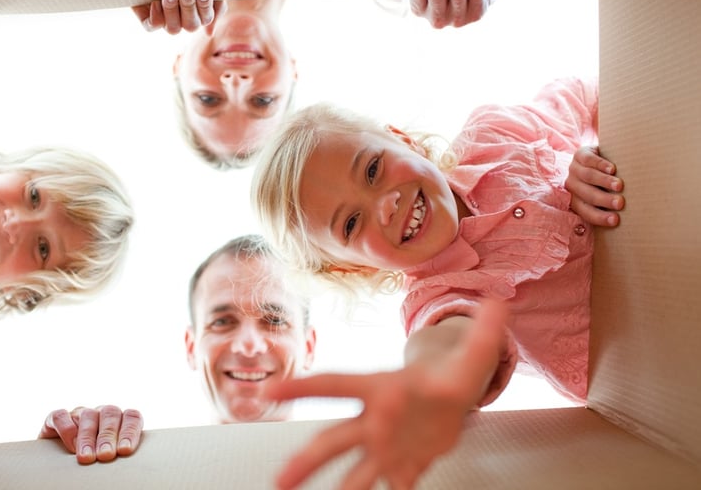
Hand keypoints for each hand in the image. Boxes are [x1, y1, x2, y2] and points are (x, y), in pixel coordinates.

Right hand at [38, 405, 143, 463]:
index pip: (131, 417)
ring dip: (88, 437)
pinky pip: (61, 416)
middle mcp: (101, 414)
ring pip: (87, 415)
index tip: (125, 450)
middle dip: (108, 436)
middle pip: (110, 414)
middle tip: (106, 455)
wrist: (59, 463)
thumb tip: (124, 475)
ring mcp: (79, 414)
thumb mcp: (109, 461)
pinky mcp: (56, 420)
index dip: (130, 431)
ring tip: (87, 457)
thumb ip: (119, 460)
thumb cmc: (95, 464)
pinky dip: (65, 428)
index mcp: (120, 421)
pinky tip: (69, 445)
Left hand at [132, 0, 223, 34]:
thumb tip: (208, 32)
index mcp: (200, 12)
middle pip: (191, 25)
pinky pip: (152, 26)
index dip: (205, 7)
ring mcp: (166, 21)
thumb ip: (214, 3)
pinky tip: (156, 2)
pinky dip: (155, 17)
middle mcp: (184, 20)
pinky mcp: (148, 18)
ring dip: (173, 11)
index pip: (206, 18)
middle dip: (189, 7)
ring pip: (173, 28)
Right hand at [270, 300, 506, 489]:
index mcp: (381, 389)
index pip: (337, 385)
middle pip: (333, 439)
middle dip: (307, 459)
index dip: (304, 387)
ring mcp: (384, 448)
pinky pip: (388, 486)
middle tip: (279, 479)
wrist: (450, 398)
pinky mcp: (401, 467)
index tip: (274, 391)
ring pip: (350, 470)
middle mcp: (374, 420)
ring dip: (333, 489)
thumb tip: (498, 302)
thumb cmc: (450, 375)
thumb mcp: (471, 355)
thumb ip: (482, 333)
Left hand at [566, 146, 624, 226]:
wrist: (597, 156)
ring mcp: (574, 169)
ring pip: (588, 176)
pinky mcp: (580, 154)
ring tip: (619, 185)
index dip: (600, 217)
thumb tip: (633, 217)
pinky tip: (612, 169)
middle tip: (620, 203)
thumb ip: (610, 205)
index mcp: (576, 200)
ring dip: (604, 181)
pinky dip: (601, 164)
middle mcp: (572, 185)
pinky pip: (588, 160)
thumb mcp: (604, 194)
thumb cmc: (604, 182)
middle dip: (604, 200)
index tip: (616, 220)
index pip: (586, 212)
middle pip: (588, 195)